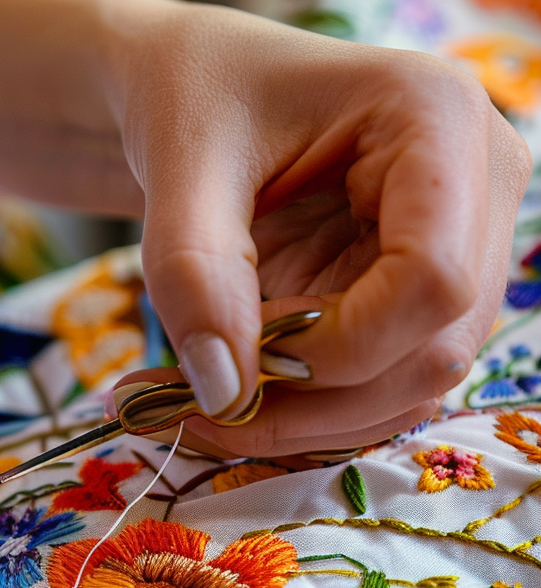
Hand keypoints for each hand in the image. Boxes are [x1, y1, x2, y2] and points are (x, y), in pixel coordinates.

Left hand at [107, 3, 530, 456]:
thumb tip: (225, 395)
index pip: (431, 281)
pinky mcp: (411, 299)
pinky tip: (231, 397)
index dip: (332, 346)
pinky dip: (303, 413)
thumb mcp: (180, 166)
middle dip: (311, 401)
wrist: (196, 98)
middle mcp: (473, 191)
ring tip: (198, 405)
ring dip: (302, 421)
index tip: (236, 354)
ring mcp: (453, 251)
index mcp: (437, 123)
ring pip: (410, 388)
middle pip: (432, 352)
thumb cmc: (195, 100)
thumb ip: (195, 273)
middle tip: (199, 404)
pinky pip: (378, 387)